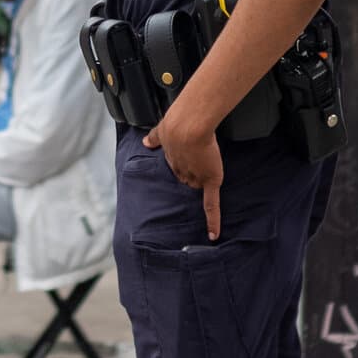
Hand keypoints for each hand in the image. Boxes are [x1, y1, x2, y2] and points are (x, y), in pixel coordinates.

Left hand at [143, 117, 224, 239]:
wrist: (187, 126)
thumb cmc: (177, 123)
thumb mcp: (160, 129)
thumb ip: (154, 138)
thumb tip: (145, 142)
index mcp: (170, 159)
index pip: (176, 168)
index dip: (180, 167)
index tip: (182, 169)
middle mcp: (180, 171)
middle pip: (185, 179)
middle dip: (190, 175)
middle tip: (196, 170)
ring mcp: (195, 177)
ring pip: (197, 186)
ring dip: (202, 184)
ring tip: (209, 184)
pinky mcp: (209, 180)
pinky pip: (211, 205)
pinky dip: (212, 220)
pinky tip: (213, 234)